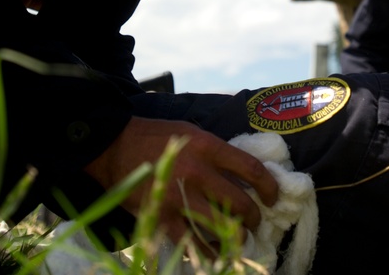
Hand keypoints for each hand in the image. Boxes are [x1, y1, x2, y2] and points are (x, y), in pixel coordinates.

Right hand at [84, 116, 278, 243]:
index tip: (273, 197)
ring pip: (222, 226)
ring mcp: (179, 196)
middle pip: (240, 202)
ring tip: (239, 238)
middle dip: (254, 217)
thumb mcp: (191, 133)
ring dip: (236, 236)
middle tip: (255, 221)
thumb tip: (244, 170)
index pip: (252, 168)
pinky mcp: (162, 216)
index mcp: (207, 147)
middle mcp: (197, 172)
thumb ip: (216, 151)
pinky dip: (207, 253)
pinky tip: (215, 254)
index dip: (270, 186)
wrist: (114, 146)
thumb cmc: (155, 137)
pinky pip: (192, 242)